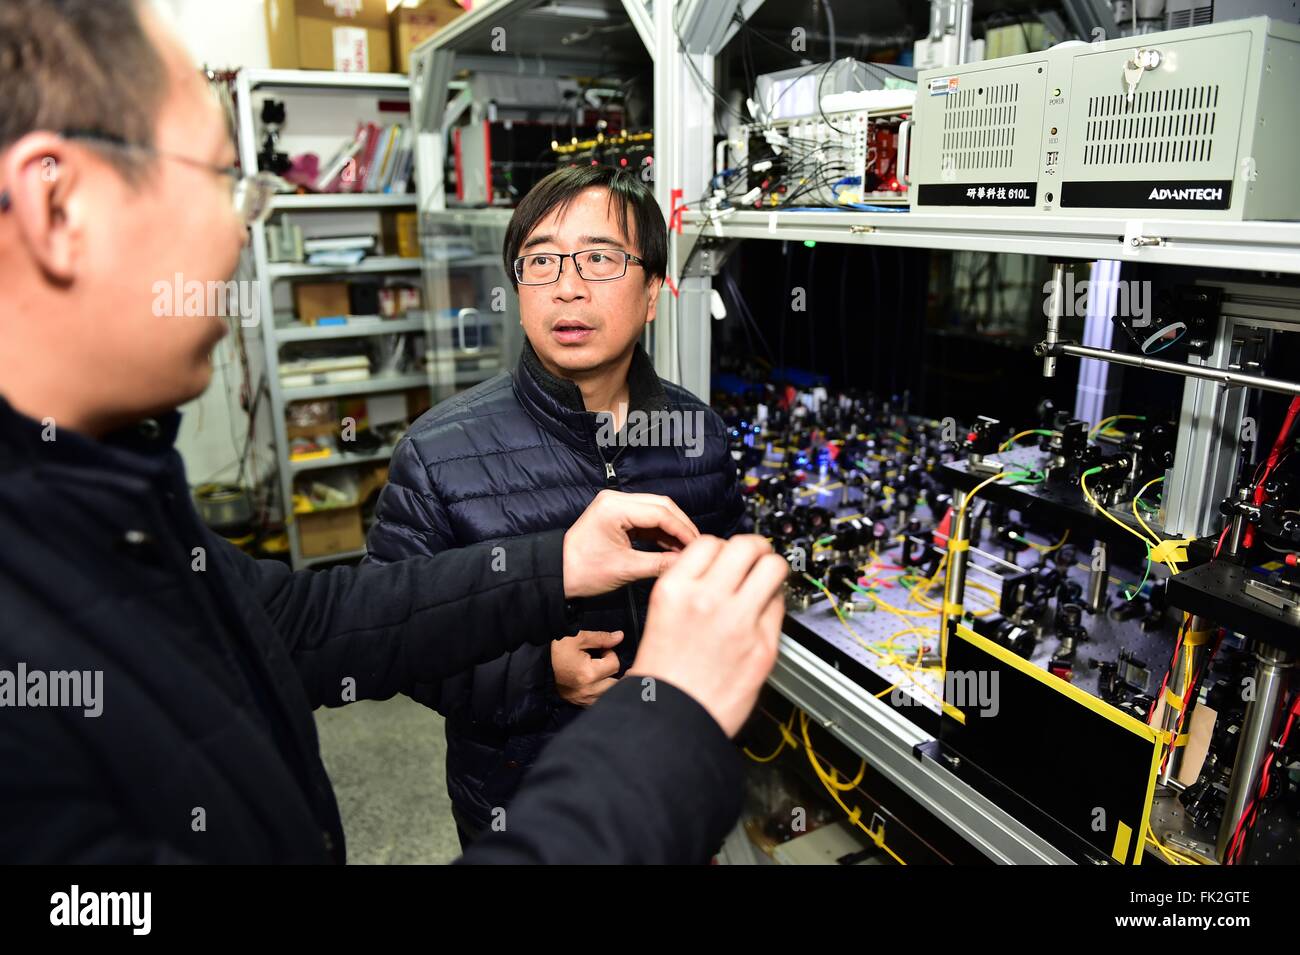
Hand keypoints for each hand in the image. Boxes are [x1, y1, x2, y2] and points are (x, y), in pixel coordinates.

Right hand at [552, 630, 623, 705]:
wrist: (538, 665)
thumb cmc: (556, 650)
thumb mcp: (577, 638)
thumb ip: (601, 638)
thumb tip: (620, 636)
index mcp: (587, 674)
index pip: (615, 664)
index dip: (609, 653)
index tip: (601, 649)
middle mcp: (587, 690)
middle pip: (616, 681)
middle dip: (611, 669)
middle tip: (600, 660)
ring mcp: (583, 699)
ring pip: (610, 693)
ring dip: (608, 682)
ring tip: (598, 670)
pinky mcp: (580, 704)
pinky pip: (599, 701)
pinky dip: (601, 692)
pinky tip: (594, 682)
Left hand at [562, 490, 698, 598]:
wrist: (557, 574)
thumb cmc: (583, 572)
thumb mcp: (626, 569)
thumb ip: (660, 563)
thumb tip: (686, 563)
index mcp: (614, 507)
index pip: (660, 512)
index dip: (683, 530)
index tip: (698, 546)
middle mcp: (615, 499)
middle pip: (661, 506)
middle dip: (681, 526)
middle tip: (697, 546)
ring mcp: (616, 506)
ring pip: (656, 512)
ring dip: (672, 530)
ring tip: (687, 550)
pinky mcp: (617, 515)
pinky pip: (646, 520)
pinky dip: (660, 533)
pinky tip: (672, 548)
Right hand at [628, 535, 786, 736]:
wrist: (671, 721)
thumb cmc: (662, 677)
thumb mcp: (661, 615)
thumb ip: (690, 588)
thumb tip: (719, 570)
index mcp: (675, 589)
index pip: (709, 542)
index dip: (722, 548)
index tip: (727, 557)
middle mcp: (708, 598)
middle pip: (746, 546)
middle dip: (754, 549)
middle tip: (757, 558)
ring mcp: (739, 620)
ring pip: (773, 567)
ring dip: (772, 569)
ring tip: (767, 579)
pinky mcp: (764, 645)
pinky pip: (779, 607)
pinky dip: (775, 605)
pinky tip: (763, 615)